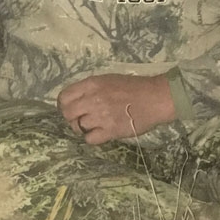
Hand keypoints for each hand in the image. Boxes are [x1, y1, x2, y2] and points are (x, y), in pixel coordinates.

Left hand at [57, 73, 175, 144]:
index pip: (64, 96)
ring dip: (83, 128)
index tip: (70, 108)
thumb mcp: (108, 79)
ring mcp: (101, 116)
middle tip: (80, 118)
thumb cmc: (133, 87)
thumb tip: (76, 99)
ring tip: (94, 125)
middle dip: (71, 117)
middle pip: (67, 113)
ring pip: (77, 127)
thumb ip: (90, 88)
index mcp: (92, 84)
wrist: (155, 98)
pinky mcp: (111, 131)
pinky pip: (90, 139)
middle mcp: (93, 99)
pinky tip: (100, 133)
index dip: (64, 104)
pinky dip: (93, 138)